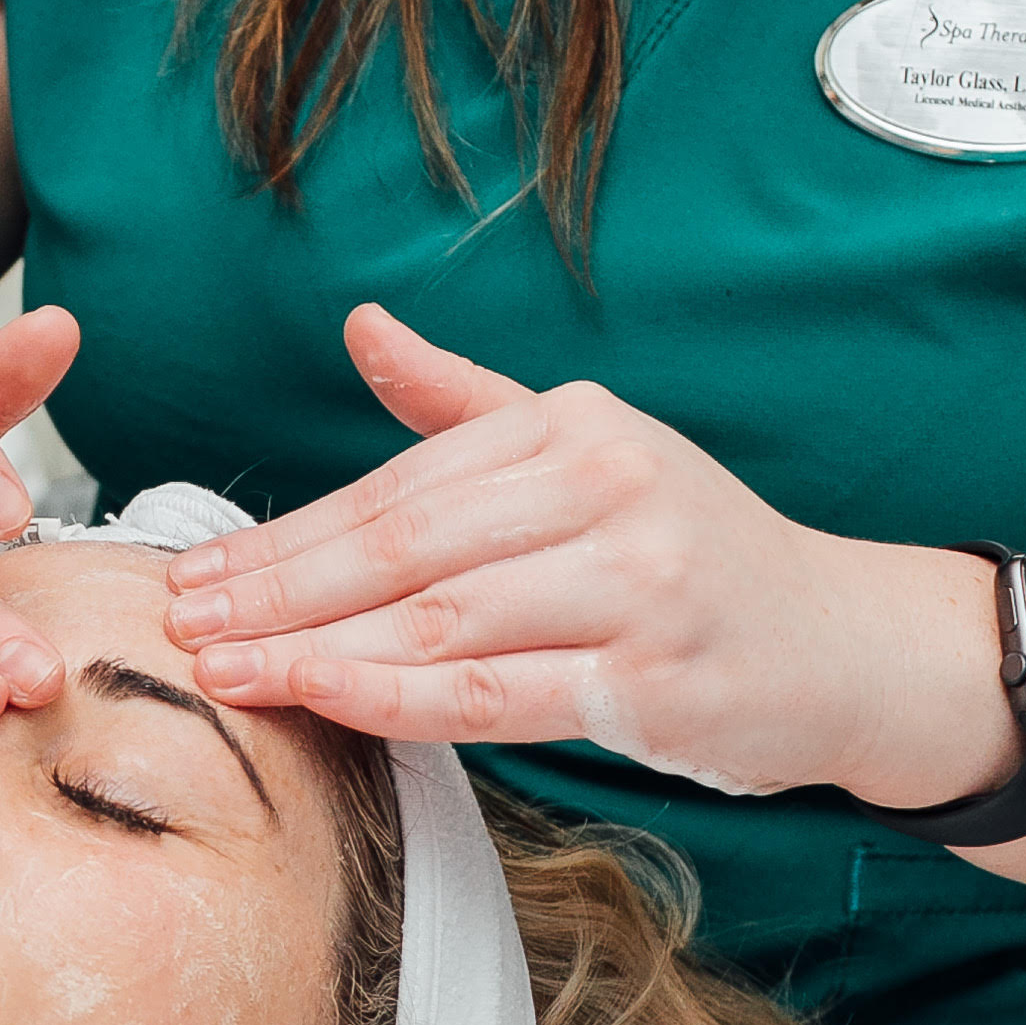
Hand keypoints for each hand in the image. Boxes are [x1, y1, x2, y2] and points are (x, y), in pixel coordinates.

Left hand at [159, 304, 1016, 807]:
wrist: (845, 645)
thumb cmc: (697, 555)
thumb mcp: (591, 454)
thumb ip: (464, 405)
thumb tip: (361, 326)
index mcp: (575, 427)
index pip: (399, 487)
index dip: (288, 533)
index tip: (198, 569)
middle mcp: (608, 489)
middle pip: (404, 548)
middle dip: (279, 589)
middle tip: (181, 622)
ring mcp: (637, 584)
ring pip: (438, 620)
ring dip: (314, 647)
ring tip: (223, 669)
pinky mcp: (655, 680)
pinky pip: (498, 692)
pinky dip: (398, 697)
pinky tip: (323, 698)